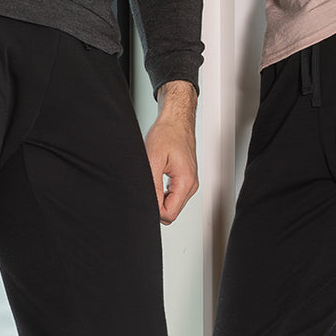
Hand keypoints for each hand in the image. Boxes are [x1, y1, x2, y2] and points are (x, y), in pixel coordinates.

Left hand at [144, 80, 198, 224]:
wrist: (176, 121)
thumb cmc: (167, 134)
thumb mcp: (153, 160)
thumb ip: (153, 186)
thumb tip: (150, 206)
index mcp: (185, 182)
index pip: (169, 214)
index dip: (153, 210)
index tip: (143, 195)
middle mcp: (191, 185)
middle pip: (171, 212)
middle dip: (156, 205)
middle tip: (145, 186)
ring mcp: (189, 183)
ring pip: (172, 205)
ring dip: (159, 198)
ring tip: (152, 179)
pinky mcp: (185, 179)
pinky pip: (173, 196)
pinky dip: (162, 192)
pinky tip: (157, 178)